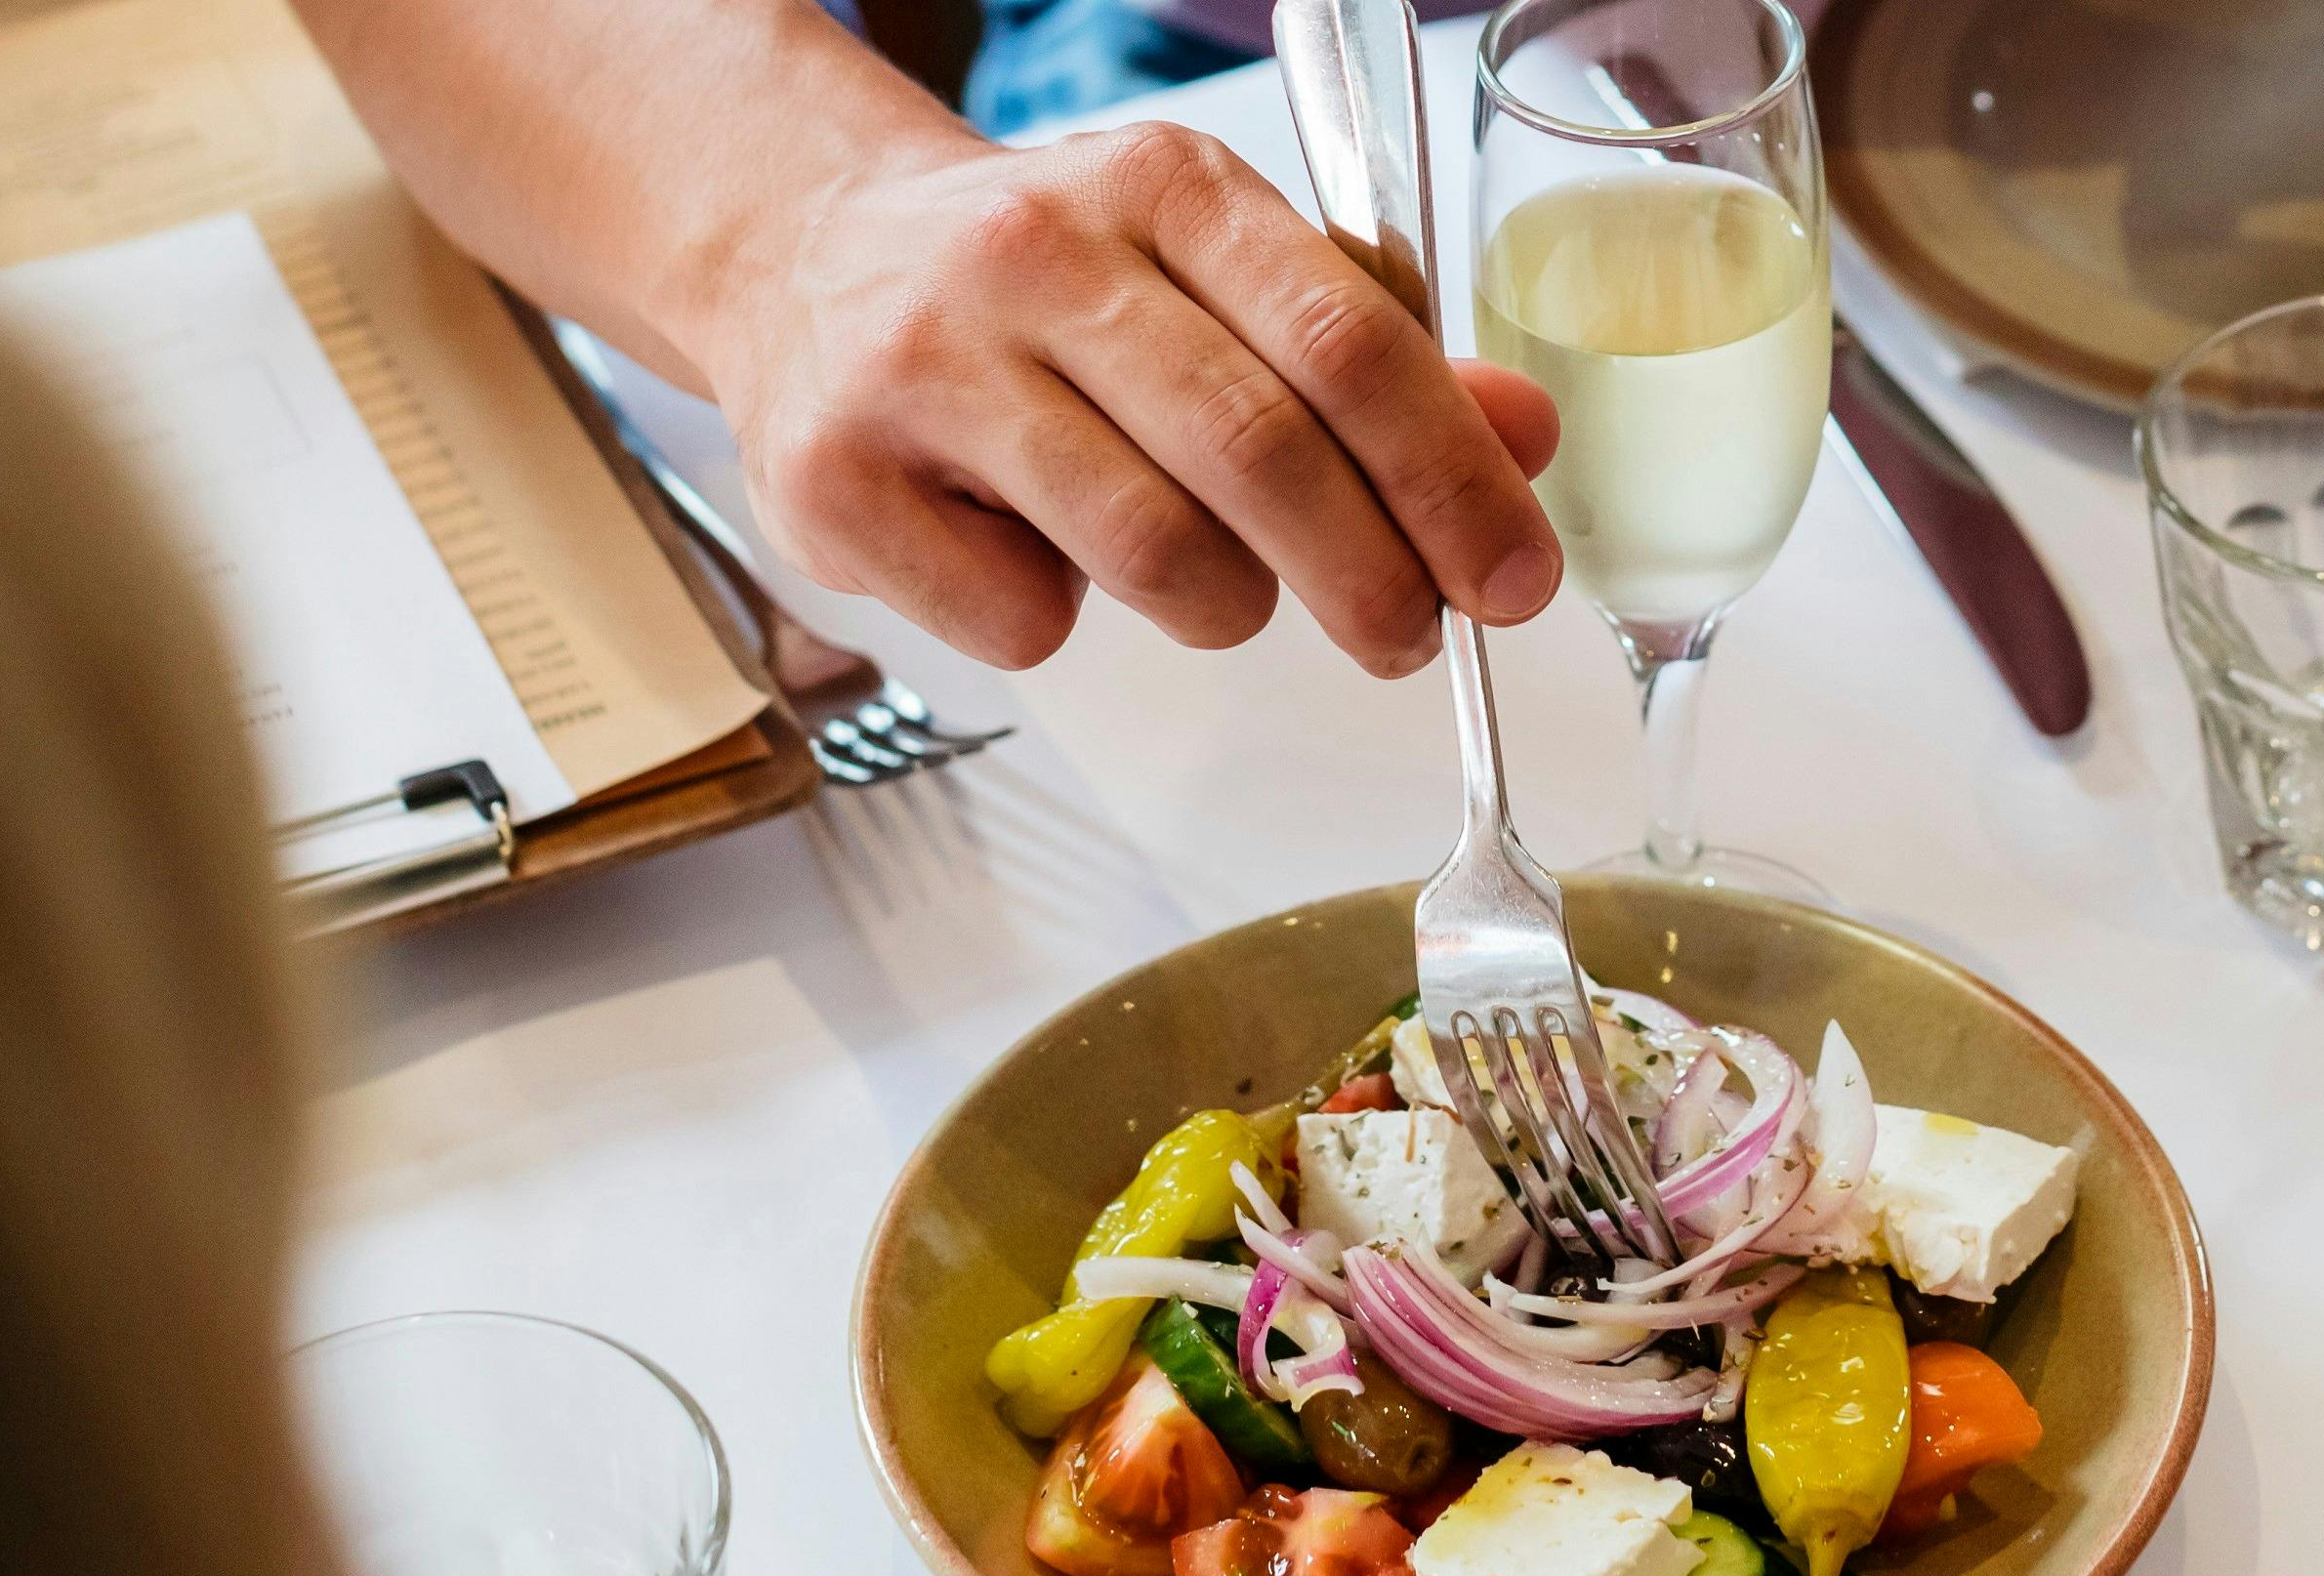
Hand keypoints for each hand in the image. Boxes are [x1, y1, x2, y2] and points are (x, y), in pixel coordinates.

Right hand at [699, 122, 1563, 674]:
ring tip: (1217, 590)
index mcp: (1162, 187)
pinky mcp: (835, 480)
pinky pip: (1022, 622)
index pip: (1350, 345)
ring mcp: (923, 366)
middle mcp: (1036, 254)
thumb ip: (1376, 360)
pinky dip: (1063, 623)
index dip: (1452, 484)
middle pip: (1261, 457)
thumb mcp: (1220, 281)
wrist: (797, 258)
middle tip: (1407, 639)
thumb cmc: (1051, 295)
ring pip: (1152, 554)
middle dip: (1370, 581)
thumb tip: (1525, 443)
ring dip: (1225, 609)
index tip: (1512, 580)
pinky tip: (1035, 557)